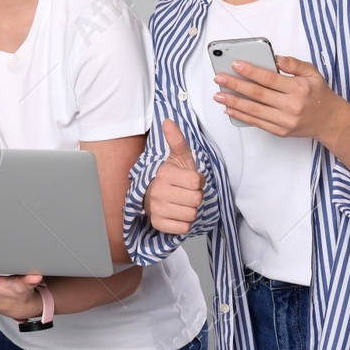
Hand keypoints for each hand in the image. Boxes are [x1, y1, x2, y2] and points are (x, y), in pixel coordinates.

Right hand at [145, 119, 204, 235]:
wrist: (151, 195)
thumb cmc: (171, 177)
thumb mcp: (178, 158)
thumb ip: (177, 140)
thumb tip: (168, 121)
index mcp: (165, 174)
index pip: (197, 182)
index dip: (198, 182)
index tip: (189, 180)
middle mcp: (158, 191)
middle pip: (196, 200)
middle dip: (195, 196)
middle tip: (185, 192)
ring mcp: (157, 209)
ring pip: (192, 214)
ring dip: (190, 210)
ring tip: (181, 203)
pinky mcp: (158, 224)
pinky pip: (184, 228)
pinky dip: (184, 223)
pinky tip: (176, 214)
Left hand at [216, 56, 349, 143]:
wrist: (330, 121)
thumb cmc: (318, 94)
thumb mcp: (312, 73)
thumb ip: (294, 64)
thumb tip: (275, 57)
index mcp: (299, 89)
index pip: (270, 79)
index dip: (250, 71)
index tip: (235, 64)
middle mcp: (291, 106)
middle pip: (258, 94)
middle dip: (236, 85)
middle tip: (219, 78)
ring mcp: (285, 121)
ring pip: (254, 111)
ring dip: (234, 102)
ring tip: (218, 95)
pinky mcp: (281, 131)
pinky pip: (257, 123)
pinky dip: (242, 116)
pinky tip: (229, 109)